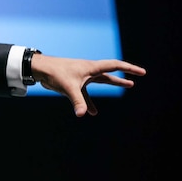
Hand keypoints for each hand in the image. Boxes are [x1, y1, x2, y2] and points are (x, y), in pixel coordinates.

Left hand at [30, 55, 146, 116]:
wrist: (40, 69)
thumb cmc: (55, 73)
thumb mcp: (69, 87)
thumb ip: (78, 101)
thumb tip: (83, 114)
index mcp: (91, 67)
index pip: (115, 66)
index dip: (129, 69)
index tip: (142, 72)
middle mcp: (88, 70)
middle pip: (111, 72)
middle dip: (125, 74)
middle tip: (138, 75)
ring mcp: (81, 76)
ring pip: (101, 81)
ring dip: (114, 82)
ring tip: (128, 85)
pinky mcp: (74, 83)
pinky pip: (86, 93)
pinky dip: (90, 102)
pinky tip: (92, 112)